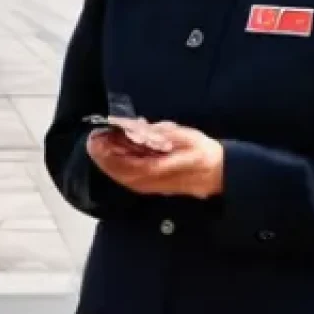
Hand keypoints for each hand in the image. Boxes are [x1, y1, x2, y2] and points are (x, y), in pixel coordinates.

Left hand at [86, 121, 223, 198]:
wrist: (220, 173)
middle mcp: (153, 181)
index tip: (99, 137)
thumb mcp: (183, 136)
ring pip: (123, 178)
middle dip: (104, 156)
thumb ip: (158, 132)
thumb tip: (136, 126)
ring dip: (109, 163)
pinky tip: (112, 159)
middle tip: (94, 140)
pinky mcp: (154, 187)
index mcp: (160, 167)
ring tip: (99, 147)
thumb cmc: (203, 152)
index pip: (128, 163)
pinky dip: (118, 169)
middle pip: (121, 172)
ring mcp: (153, 187)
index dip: (110, 152)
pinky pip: (130, 180)